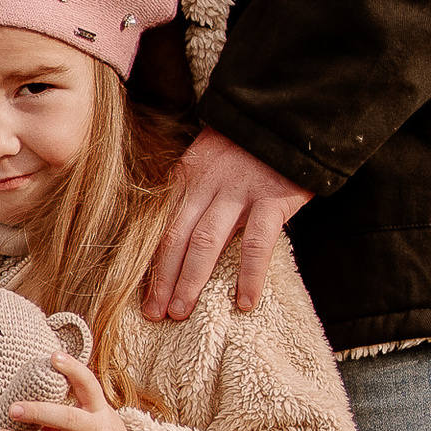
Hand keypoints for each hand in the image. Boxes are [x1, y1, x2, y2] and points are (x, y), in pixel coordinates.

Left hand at [144, 125, 310, 320]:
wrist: (288, 118)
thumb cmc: (248, 144)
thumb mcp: (210, 156)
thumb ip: (193, 188)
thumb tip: (176, 229)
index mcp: (189, 175)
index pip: (163, 225)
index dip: (151, 261)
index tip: (142, 292)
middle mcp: (207, 184)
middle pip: (176, 237)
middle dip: (162, 278)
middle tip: (154, 313)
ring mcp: (238, 192)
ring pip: (205, 242)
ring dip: (190, 280)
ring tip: (181, 311)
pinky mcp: (271, 199)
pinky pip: (256, 243)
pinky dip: (248, 275)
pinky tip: (243, 302)